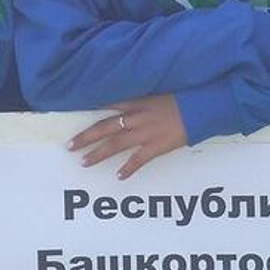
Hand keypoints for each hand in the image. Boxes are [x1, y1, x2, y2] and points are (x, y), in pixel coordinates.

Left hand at [70, 95, 187, 178]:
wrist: (200, 108)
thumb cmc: (182, 97)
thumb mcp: (158, 92)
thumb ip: (142, 97)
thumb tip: (128, 100)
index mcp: (136, 102)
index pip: (108, 105)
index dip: (90, 110)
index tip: (74, 115)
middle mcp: (136, 118)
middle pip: (104, 127)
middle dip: (86, 137)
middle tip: (69, 146)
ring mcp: (144, 133)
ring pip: (115, 145)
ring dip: (98, 154)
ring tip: (84, 162)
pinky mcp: (156, 147)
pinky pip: (138, 160)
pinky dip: (128, 169)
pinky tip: (119, 177)